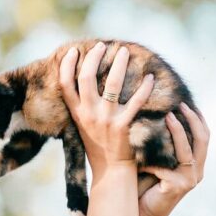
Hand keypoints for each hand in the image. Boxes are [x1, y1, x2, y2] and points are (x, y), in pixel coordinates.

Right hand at [58, 42, 154, 171]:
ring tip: (124, 51)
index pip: (65, 84)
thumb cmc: (98, 143)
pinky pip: (136, 101)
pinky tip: (150, 77)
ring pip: (112, 83)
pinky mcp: (124, 126)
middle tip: (102, 46)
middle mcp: (89, 114)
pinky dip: (145, 87)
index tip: (73, 50)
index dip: (66, 65)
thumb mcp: (83, 124)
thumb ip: (82, 104)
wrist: (111, 169)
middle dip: (94, 57)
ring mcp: (106, 119)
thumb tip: (84, 78)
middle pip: (86, 78)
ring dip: (119, 63)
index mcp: (77, 113)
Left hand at [138, 102, 209, 215]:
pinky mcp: (178, 186)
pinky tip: (139, 152)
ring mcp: (189, 179)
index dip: (198, 118)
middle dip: (193, 119)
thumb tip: (155, 114)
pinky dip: (151, 157)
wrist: (141, 214)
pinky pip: (165, 164)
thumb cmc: (145, 186)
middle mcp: (197, 171)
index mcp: (195, 164)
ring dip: (178, 131)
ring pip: (187, 149)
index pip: (203, 136)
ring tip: (166, 115)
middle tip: (180, 104)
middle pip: (203, 139)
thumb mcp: (156, 160)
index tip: (187, 101)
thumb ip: (161, 144)